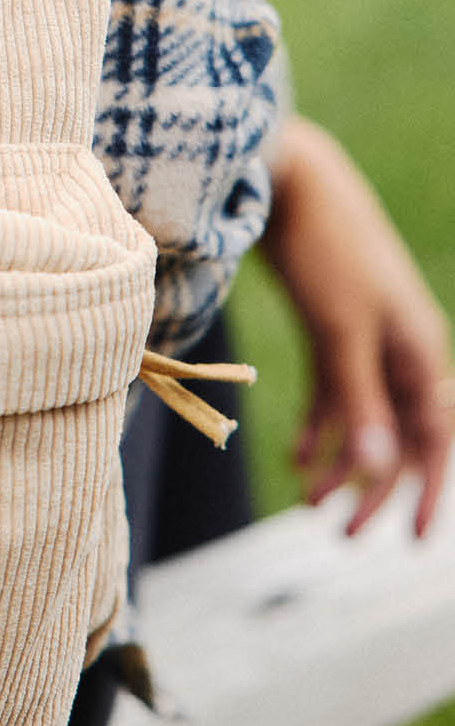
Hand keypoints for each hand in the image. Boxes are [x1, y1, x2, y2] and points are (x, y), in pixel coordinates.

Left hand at [259, 115, 452, 536]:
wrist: (290, 183)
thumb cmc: (325, 251)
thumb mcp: (340, 332)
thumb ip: (359, 401)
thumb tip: (380, 468)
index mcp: (422, 351)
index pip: (435, 439)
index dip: (427, 492)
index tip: (410, 542)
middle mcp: (403, 350)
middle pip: (398, 436)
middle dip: (374, 488)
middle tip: (341, 536)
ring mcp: (367, 338)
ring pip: (363, 417)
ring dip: (341, 461)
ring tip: (309, 503)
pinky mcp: (332, 327)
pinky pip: (335, 391)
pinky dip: (319, 423)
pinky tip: (297, 457)